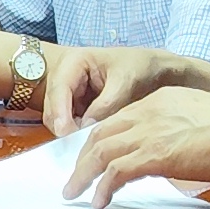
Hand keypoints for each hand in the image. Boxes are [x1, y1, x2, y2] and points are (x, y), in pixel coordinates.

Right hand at [43, 41, 209, 133]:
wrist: (156, 69)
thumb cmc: (141, 67)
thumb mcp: (126, 81)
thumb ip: (107, 103)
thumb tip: (87, 127)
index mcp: (75, 62)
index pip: (59, 88)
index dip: (60, 112)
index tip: (66, 133)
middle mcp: (66, 78)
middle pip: (53, 107)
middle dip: (63, 126)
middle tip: (78, 146)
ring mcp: (70, 96)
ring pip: (58, 120)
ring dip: (70, 133)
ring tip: (89, 145)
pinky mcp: (77, 110)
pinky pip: (70, 126)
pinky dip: (77, 135)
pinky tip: (90, 143)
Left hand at [69, 86, 209, 204]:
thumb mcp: (204, 120)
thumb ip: (183, 130)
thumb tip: (181, 149)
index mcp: (162, 100)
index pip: (119, 119)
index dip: (102, 138)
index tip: (93, 153)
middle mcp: (150, 112)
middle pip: (102, 133)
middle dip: (83, 156)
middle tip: (75, 175)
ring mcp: (150, 132)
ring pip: (101, 152)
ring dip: (84, 174)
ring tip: (75, 191)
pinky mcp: (155, 155)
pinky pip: (116, 172)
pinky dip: (103, 187)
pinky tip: (100, 200)